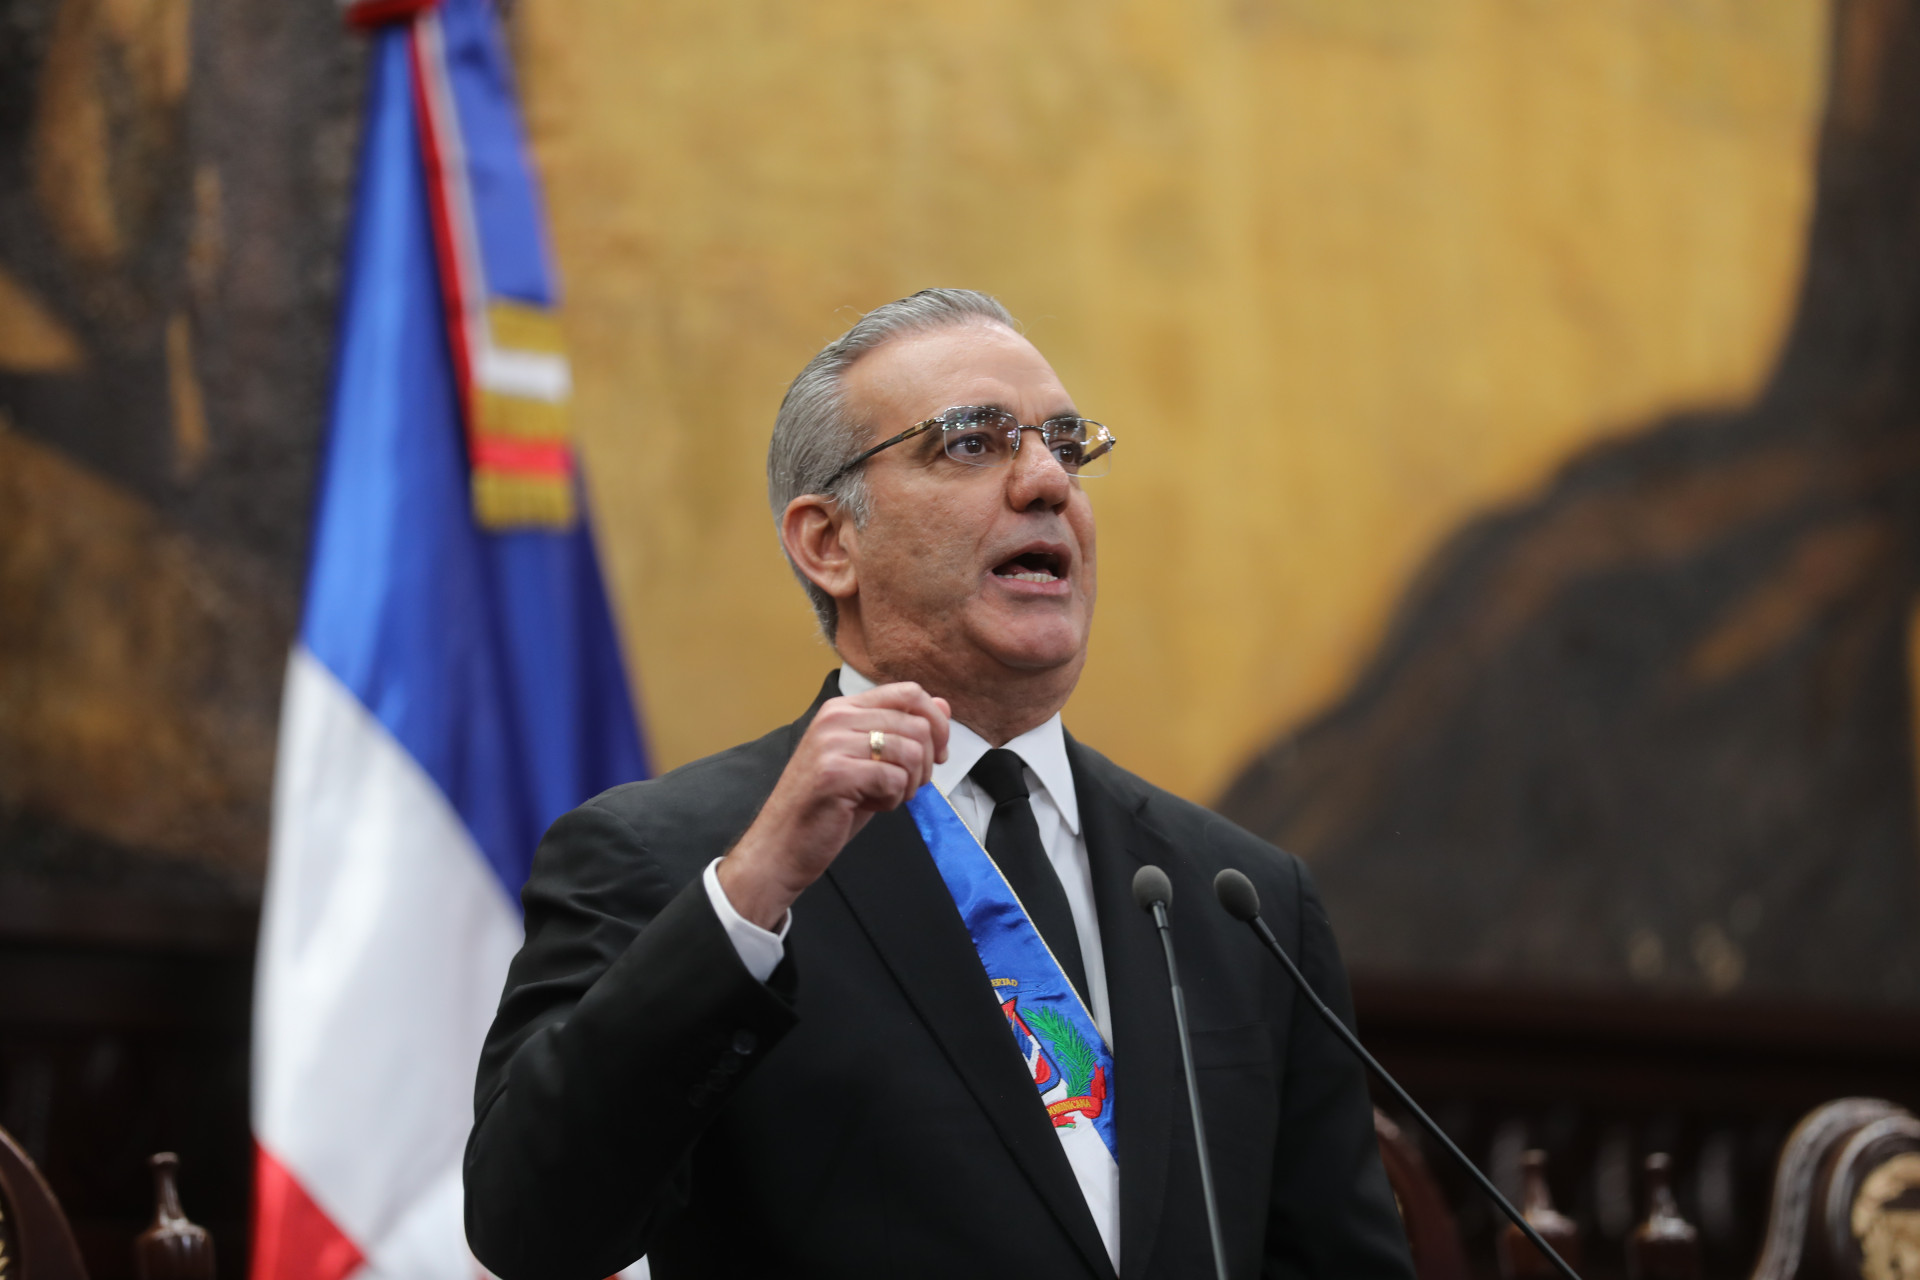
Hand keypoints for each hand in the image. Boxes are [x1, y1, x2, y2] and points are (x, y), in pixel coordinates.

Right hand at [717, 683, 950, 929]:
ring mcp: (832, 743)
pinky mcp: (834, 773)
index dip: (936, 723)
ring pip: (911, 751)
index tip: (938, 754)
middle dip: (926, 763)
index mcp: (843, 707)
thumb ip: (903, 731)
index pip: (908, 692)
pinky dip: (894, 799)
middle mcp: (836, 717)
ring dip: (910, 784)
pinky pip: (895, 779)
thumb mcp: (870, 762)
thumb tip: (944, 705)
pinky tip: (871, 806)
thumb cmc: (829, 806)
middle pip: (917, 724)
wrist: (782, 845)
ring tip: (885, 797)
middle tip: (906, 787)